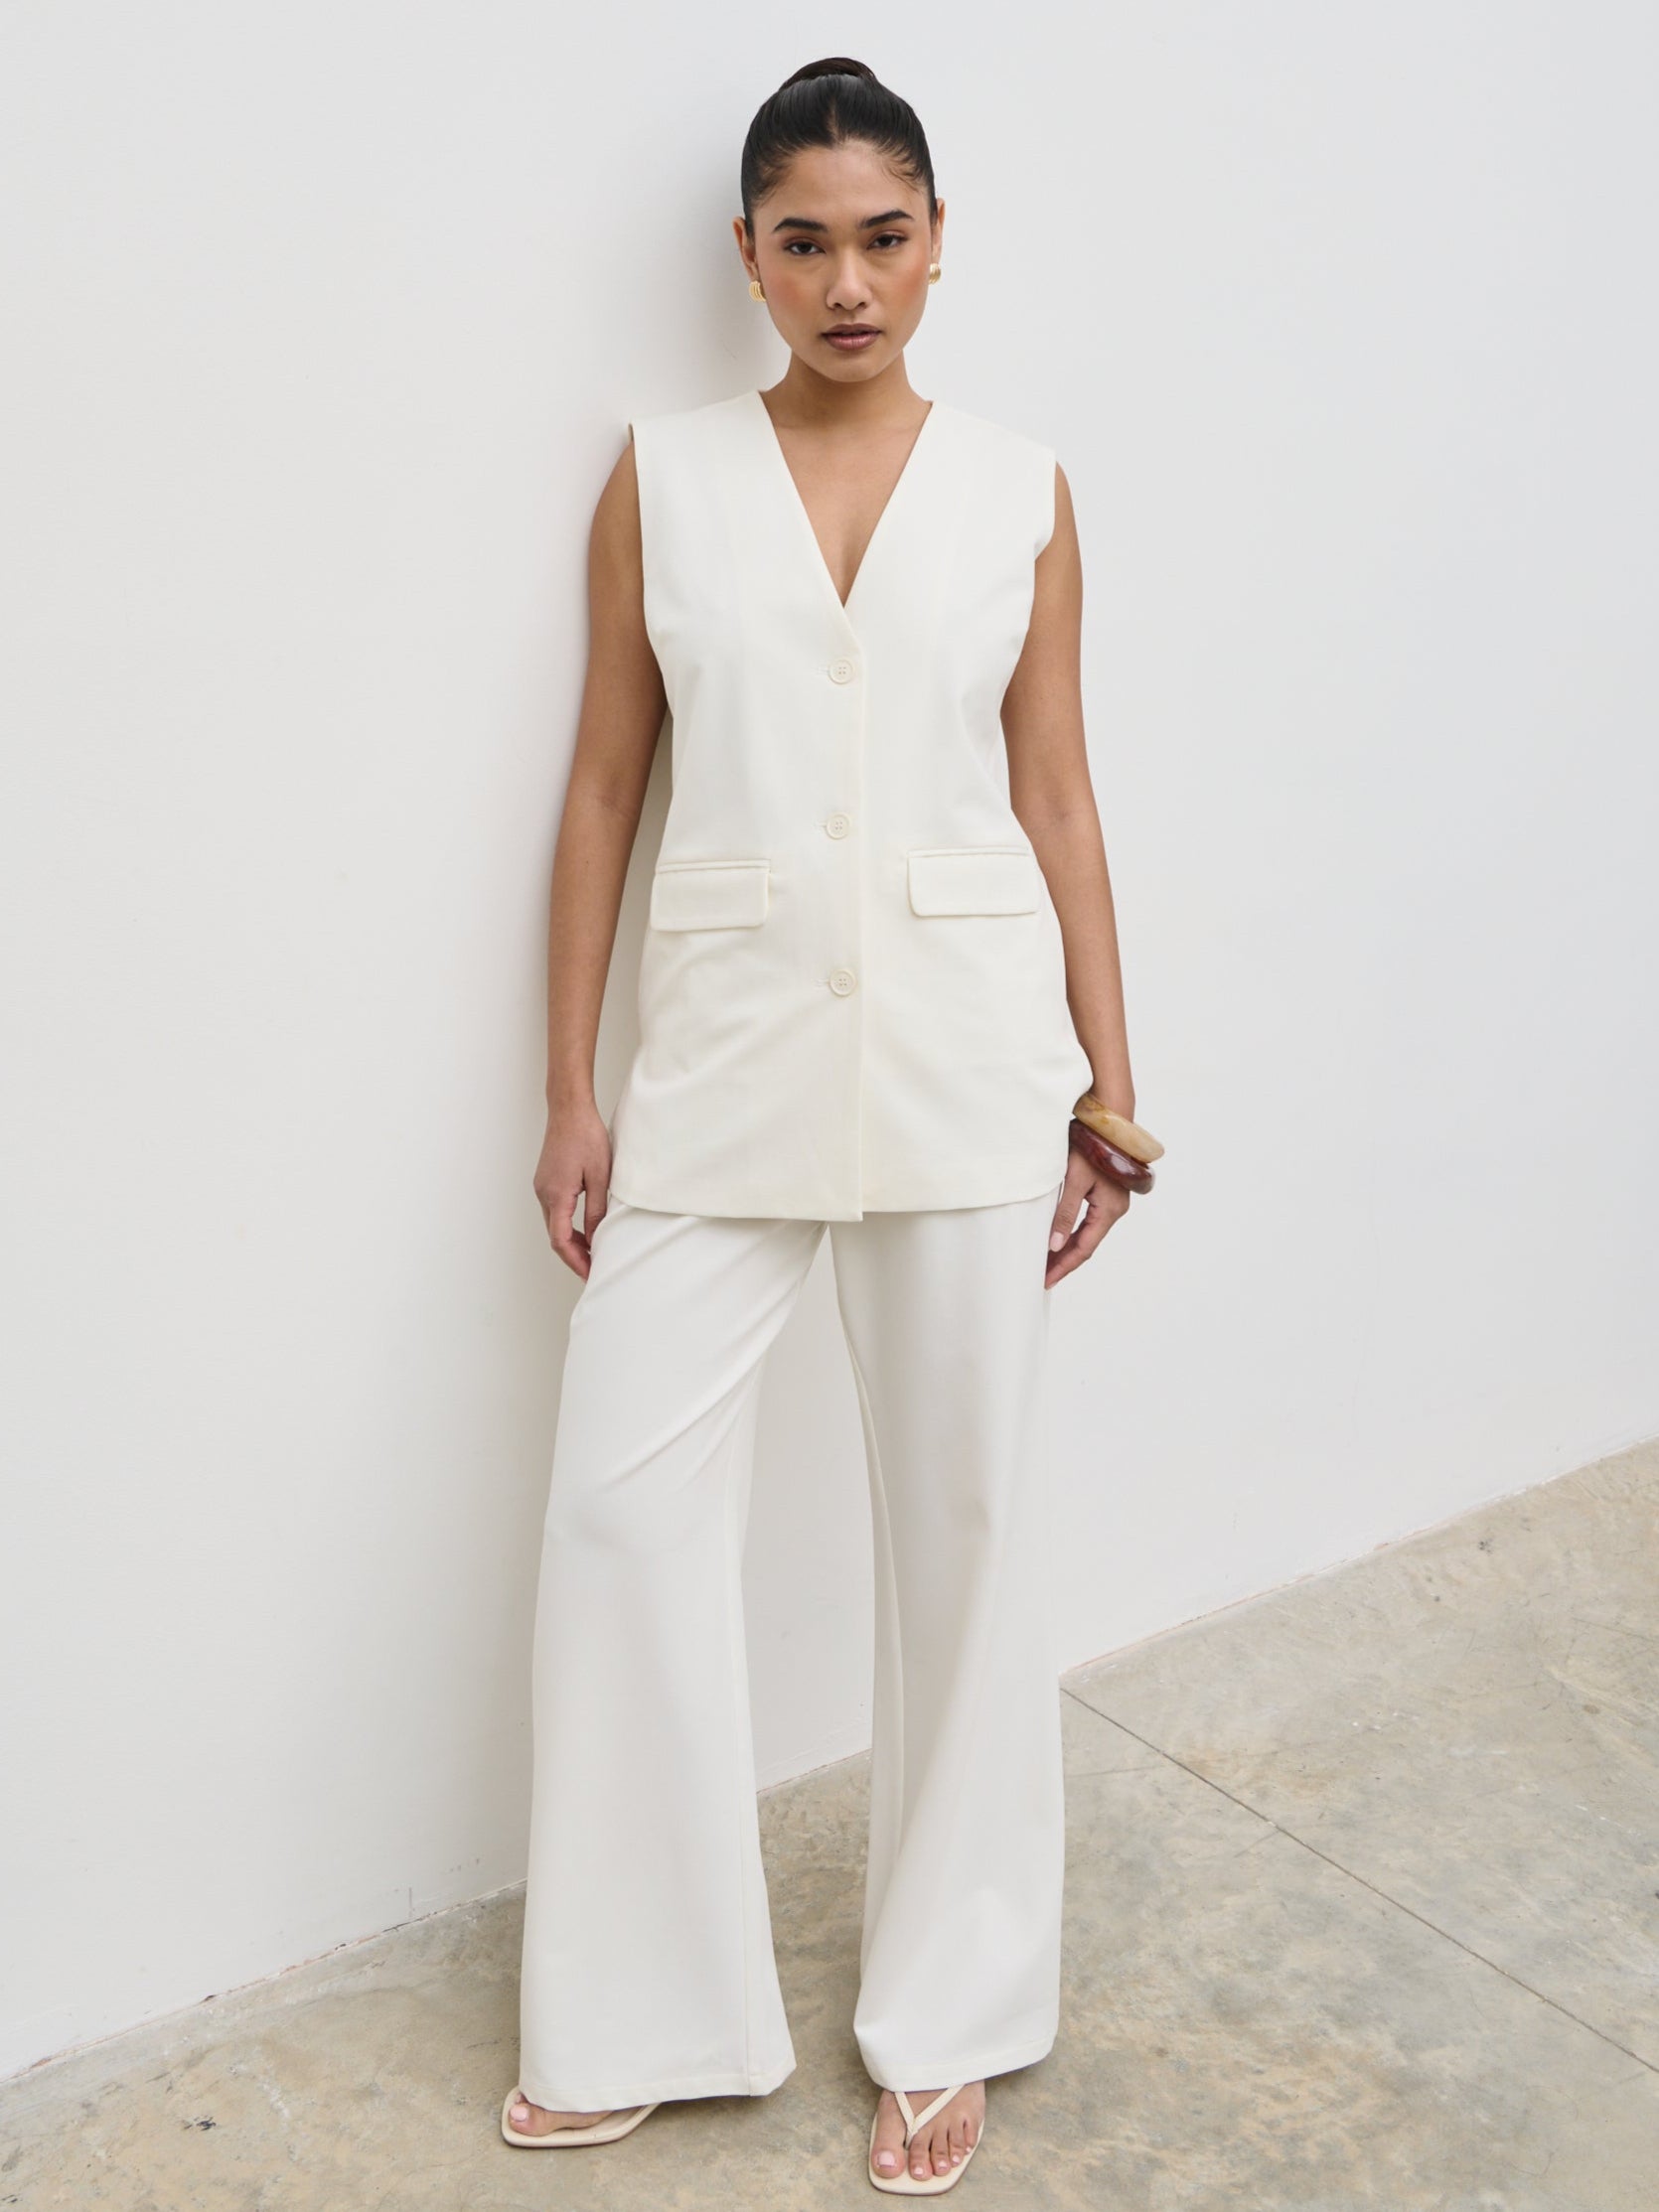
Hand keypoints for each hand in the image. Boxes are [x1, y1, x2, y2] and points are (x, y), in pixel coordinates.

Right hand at [532, 1098, 613, 1280]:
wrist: (569, 1109)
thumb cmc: (586, 1136)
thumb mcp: (600, 1177)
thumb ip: (596, 1210)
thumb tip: (598, 1237)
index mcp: (556, 1195)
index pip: (561, 1241)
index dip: (576, 1261)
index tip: (590, 1273)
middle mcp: (543, 1194)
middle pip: (555, 1236)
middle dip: (574, 1256)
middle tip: (594, 1269)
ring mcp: (542, 1186)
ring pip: (554, 1225)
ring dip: (571, 1242)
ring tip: (592, 1253)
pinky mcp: (546, 1180)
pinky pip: (554, 1211)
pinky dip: (567, 1226)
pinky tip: (584, 1229)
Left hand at [1045, 1143, 1130, 1286]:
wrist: (1107, 1124)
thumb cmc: (1092, 1147)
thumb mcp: (1074, 1180)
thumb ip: (1064, 1213)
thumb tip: (1055, 1245)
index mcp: (1109, 1210)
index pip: (1084, 1248)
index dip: (1065, 1266)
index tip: (1047, 1280)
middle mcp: (1114, 1210)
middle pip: (1086, 1244)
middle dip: (1064, 1262)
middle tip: (1043, 1277)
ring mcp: (1112, 1203)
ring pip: (1087, 1234)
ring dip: (1068, 1249)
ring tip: (1047, 1263)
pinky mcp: (1106, 1195)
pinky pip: (1088, 1222)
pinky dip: (1073, 1234)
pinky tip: (1060, 1240)